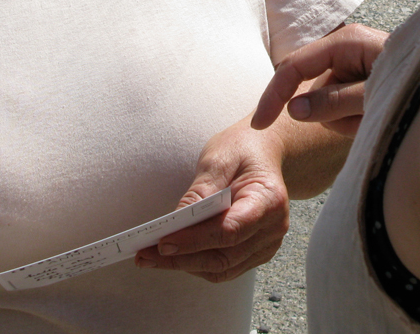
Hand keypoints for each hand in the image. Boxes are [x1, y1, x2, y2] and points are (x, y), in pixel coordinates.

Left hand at [134, 121, 289, 282]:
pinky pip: (225, 267)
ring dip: (185, 265)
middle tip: (145, 255)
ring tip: (151, 257)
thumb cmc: (242, 150)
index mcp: (270, 199)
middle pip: (224, 257)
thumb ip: (200, 192)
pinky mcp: (256, 252)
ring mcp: (267, 244)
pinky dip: (197, 264)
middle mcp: (274, 228)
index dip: (195, 240)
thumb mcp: (219, 159)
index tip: (162, 243)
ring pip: (222, 268)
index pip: (229, 230)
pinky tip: (173, 254)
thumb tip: (176, 224)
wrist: (264, 152)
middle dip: (182, 259)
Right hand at [251, 23, 386, 136]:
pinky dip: (357, 121)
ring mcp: (353, 68)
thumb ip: (333, 102)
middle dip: (332, 114)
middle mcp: (346, 51)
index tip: (260, 124)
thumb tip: (293, 110)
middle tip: (364, 119)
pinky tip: (378, 117)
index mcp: (345, 43)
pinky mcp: (361, 83)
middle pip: (312, 91)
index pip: (294, 66)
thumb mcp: (372, 94)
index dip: (274, 95)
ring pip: (327, 106)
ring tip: (377, 116)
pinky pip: (343, 109)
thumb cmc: (415, 86)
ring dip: (348, 120)